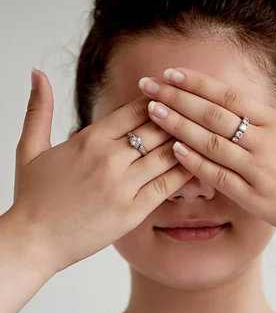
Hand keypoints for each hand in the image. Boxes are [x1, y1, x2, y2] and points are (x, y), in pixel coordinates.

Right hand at [11, 69, 190, 273]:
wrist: (33, 240)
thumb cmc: (32, 197)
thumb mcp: (30, 148)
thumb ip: (39, 109)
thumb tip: (36, 72)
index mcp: (89, 139)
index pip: (135, 109)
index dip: (160, 100)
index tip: (176, 96)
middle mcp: (108, 158)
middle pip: (157, 128)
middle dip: (181, 117)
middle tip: (202, 112)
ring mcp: (121, 185)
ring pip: (166, 154)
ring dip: (189, 142)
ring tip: (209, 135)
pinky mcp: (131, 211)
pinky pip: (167, 186)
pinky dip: (186, 173)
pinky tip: (201, 165)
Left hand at [138, 51, 275, 252]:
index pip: (231, 96)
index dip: (198, 83)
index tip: (172, 73)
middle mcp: (266, 144)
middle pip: (213, 113)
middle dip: (176, 97)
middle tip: (145, 85)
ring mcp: (259, 172)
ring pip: (211, 143)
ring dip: (177, 125)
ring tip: (150, 112)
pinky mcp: (255, 200)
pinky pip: (219, 178)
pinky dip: (195, 163)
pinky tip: (174, 150)